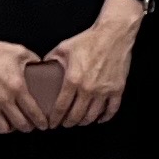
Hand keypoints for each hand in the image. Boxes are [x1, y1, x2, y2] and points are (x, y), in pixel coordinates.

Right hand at [0, 29, 39, 133]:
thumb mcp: (20, 52)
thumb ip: (34, 60)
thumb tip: (43, 66)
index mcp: (17, 87)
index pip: (33, 111)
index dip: (41, 121)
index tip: (44, 125)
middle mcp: (3, 99)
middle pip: (19, 124)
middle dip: (27, 127)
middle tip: (29, 126)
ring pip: (1, 128)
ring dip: (9, 129)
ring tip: (11, 125)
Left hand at [46, 2, 138, 125]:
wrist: (114, 34)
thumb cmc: (89, 40)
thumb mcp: (64, 48)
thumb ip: (50, 60)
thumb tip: (41, 68)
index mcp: (73, 79)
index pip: (61, 107)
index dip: (55, 118)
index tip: (51, 123)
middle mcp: (88, 88)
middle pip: (76, 115)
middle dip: (68, 123)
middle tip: (64, 124)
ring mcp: (104, 90)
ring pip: (93, 115)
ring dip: (84, 121)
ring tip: (79, 121)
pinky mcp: (117, 89)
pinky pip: (112, 109)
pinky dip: (105, 117)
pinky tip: (99, 119)